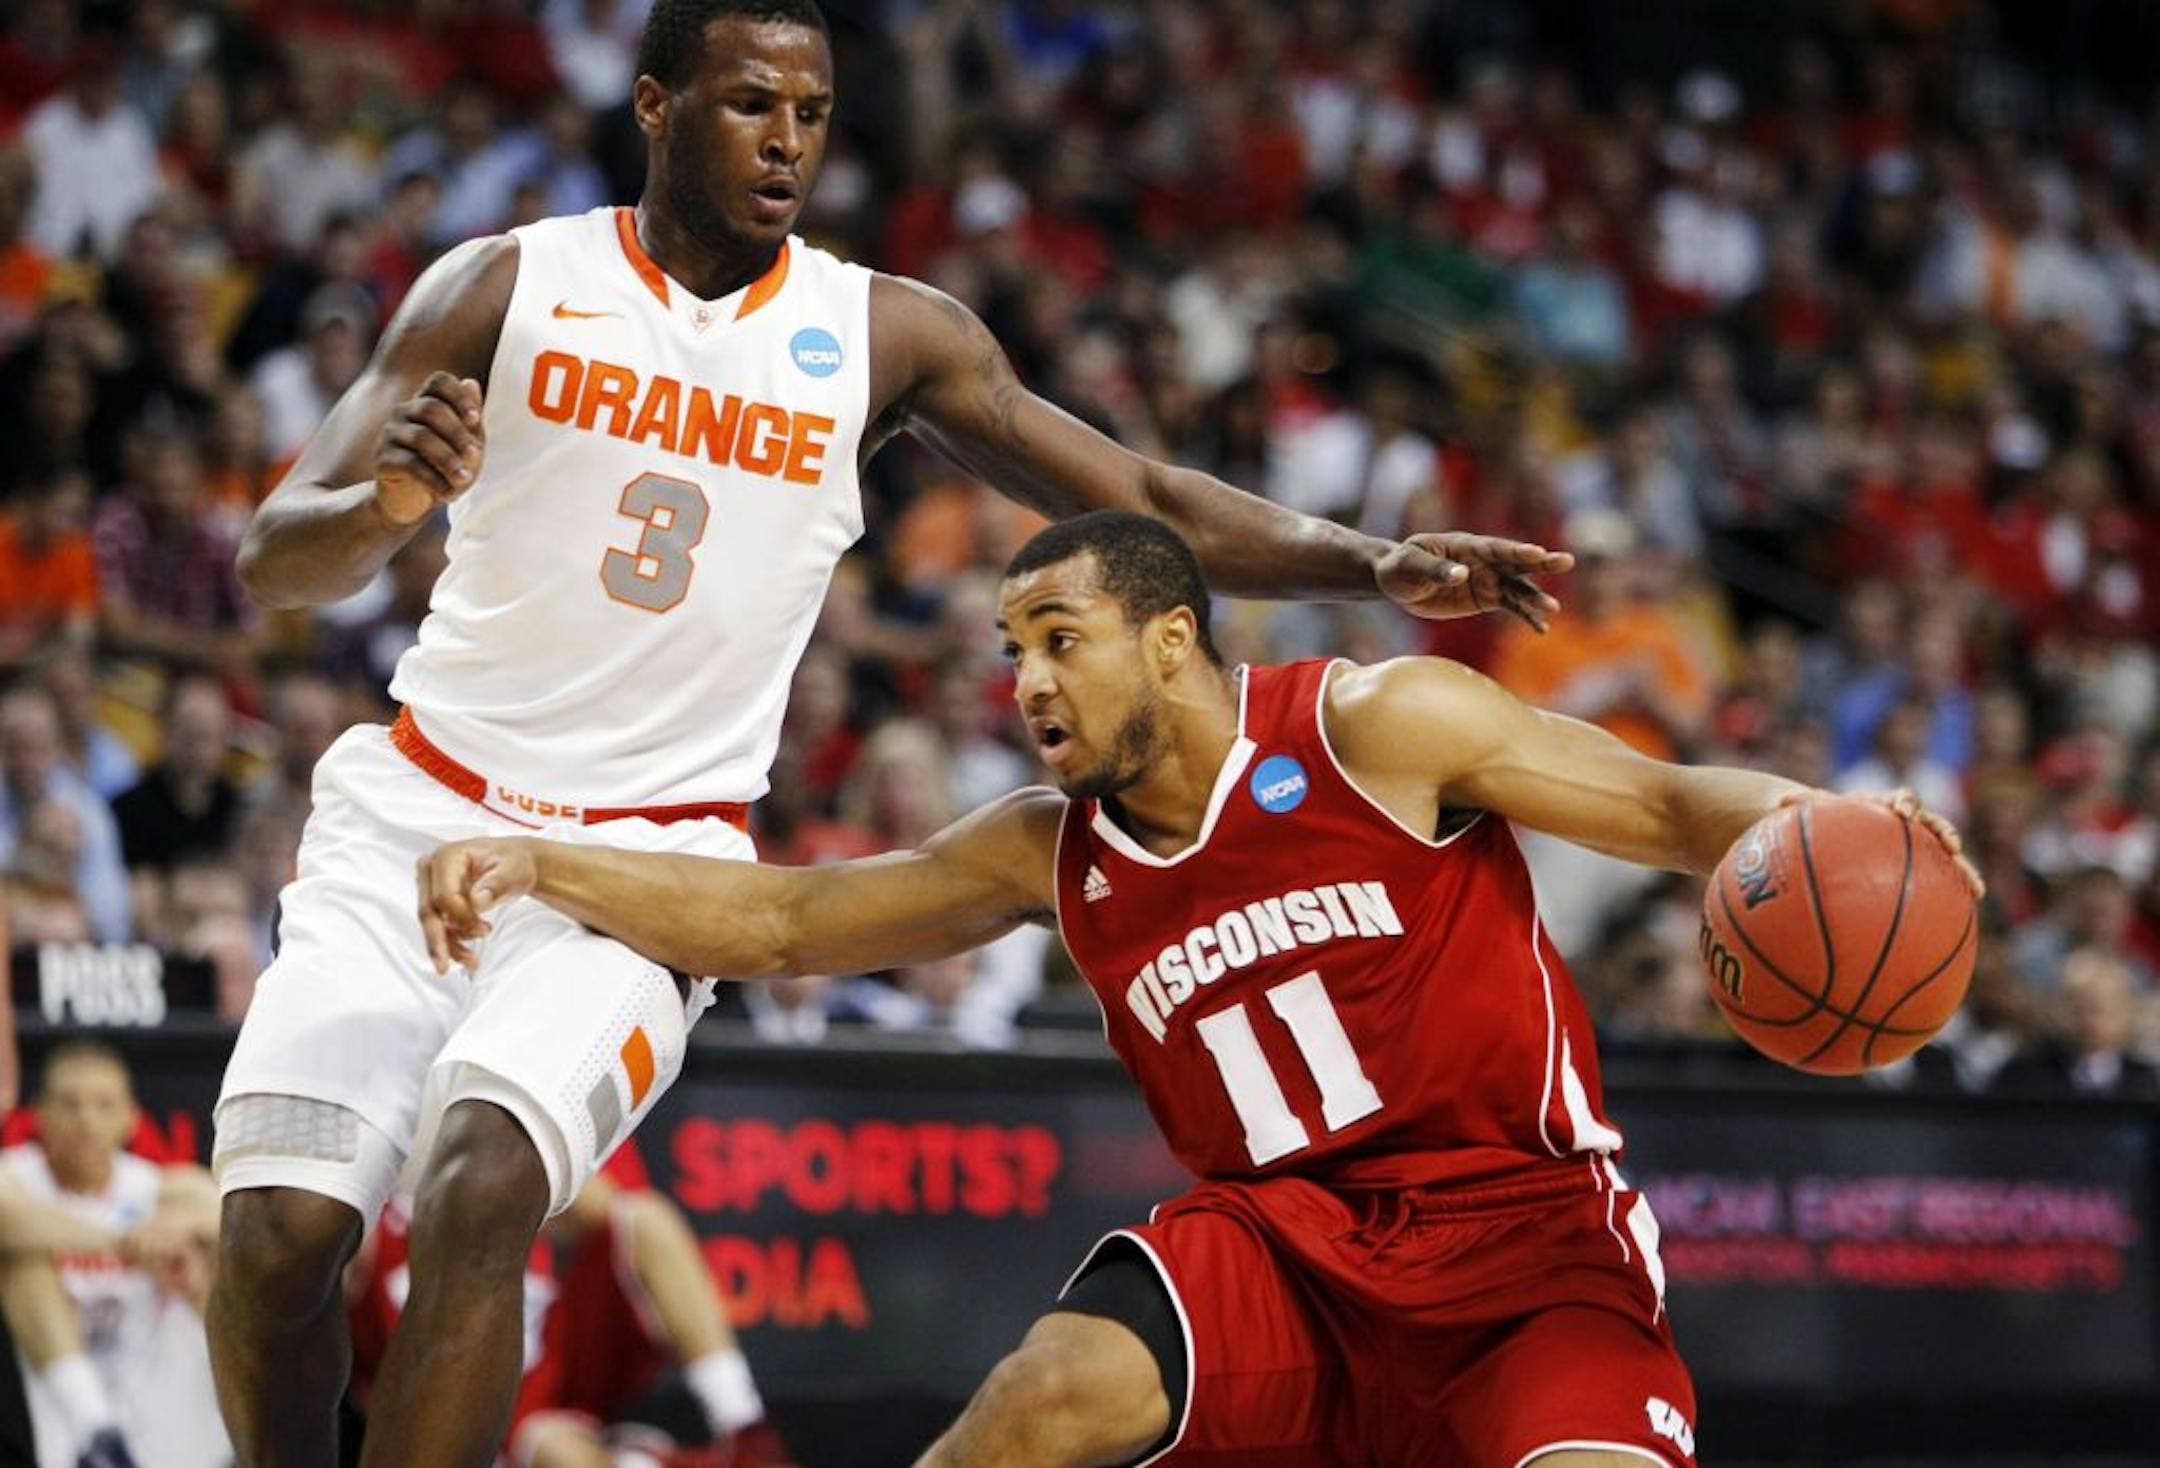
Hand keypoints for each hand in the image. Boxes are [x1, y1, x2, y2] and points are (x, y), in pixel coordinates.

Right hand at [375, 371, 484, 526]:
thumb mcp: (466, 445)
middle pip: (432, 408)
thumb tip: (471, 382)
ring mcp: (391, 433)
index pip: (439, 381)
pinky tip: (449, 494)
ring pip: (422, 437)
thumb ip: (470, 418)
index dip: (459, 395)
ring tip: (465, 479)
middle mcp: (405, 412)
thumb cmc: (445, 468)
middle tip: (474, 454)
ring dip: (448, 459)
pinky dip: (434, 479)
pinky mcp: (383, 458)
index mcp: (427, 402)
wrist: (413, 500)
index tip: (476, 419)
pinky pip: (411, 464)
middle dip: (457, 432)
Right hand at [416, 838, 539, 973]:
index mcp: (447, 856)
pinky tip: (468, 956)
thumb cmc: (512, 862)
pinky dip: (452, 944)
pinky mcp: (434, 902)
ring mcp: (429, 887)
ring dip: (449, 947)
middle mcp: (430, 870)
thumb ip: (497, 883)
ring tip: (473, 961)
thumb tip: (477, 900)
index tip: (486, 929)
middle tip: (444, 968)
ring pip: (432, 924)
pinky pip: (438, 928)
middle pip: (428, 912)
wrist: (512, 864)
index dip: (461, 918)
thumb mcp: (515, 869)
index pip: (443, 895)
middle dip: (439, 942)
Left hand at [1375, 534, 1574, 630]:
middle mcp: (1482, 561)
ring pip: (1517, 588)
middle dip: (1540, 563)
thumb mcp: (1411, 565)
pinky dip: (1526, 616)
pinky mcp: (1485, 599)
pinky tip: (1542, 628)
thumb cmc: (1401, 566)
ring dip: (1535, 598)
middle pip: (1515, 562)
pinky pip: (1510, 607)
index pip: (1494, 547)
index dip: (1515, 550)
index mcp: (1465, 545)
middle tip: (1566, 561)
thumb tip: (1460, 574)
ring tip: (1553, 608)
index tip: (1537, 552)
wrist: (1397, 582)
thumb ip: (1435, 569)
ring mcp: (1486, 580)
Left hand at [1778, 788, 1985, 899]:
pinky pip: (1938, 886)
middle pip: (1934, 826)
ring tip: (1975, 888)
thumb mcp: (1813, 814)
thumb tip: (1778, 800)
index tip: (1904, 814)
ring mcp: (1916, 848)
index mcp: (1884, 807)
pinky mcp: (1920, 871)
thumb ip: (1803, 807)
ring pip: (1945, 858)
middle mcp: (1908, 826)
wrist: (1836, 829)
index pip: (1902, 799)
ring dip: (1962, 870)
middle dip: (1944, 833)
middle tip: (1950, 845)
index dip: (1906, 804)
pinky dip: (1951, 898)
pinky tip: (1961, 920)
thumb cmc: (1823, 819)